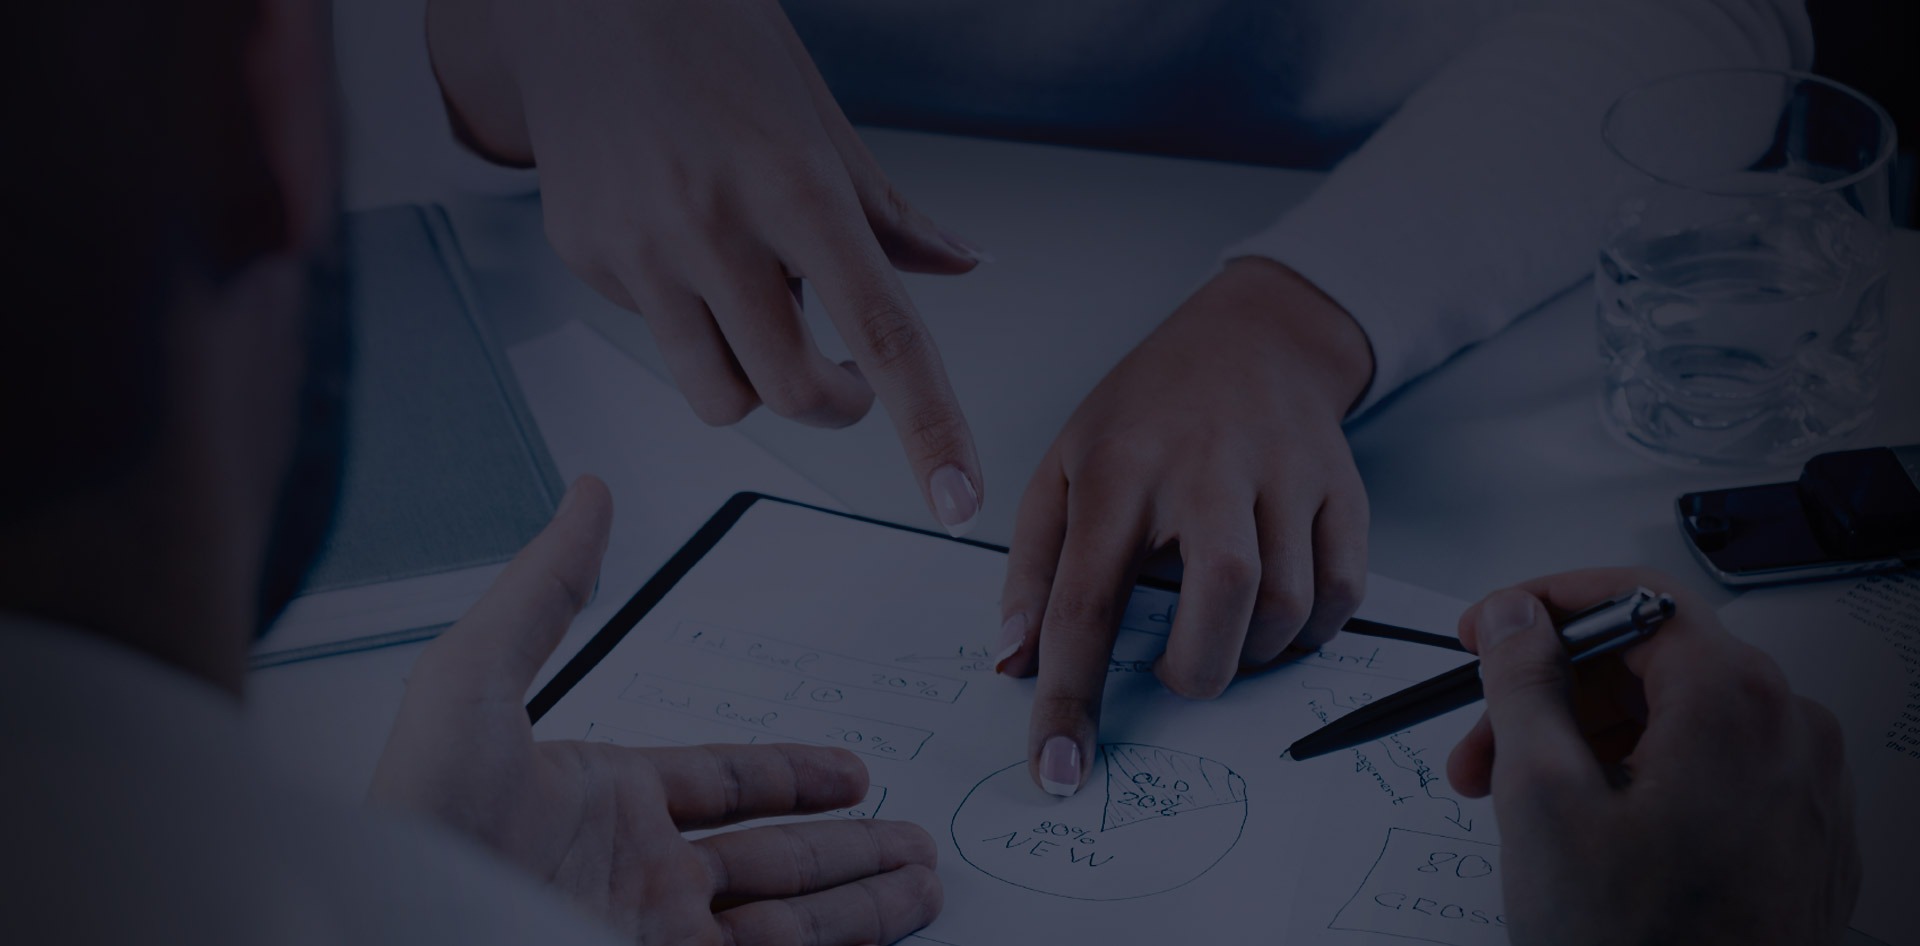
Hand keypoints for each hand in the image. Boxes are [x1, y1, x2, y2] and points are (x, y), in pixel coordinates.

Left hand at [370, 477, 942, 944]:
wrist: (406, 929)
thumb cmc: (419, 821)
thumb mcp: (474, 682)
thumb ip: (545, 592)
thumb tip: (589, 494)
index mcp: (601, 798)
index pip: (724, 783)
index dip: (792, 774)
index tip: (851, 771)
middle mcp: (637, 871)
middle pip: (773, 855)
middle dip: (848, 846)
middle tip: (912, 838)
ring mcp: (657, 932)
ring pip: (791, 915)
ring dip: (863, 899)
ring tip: (926, 882)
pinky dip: (842, 942)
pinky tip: (894, 925)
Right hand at [426, 0, 985, 532]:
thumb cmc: (712, 37)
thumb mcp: (819, 117)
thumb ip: (890, 211)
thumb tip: (960, 268)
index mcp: (796, 188)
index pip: (882, 334)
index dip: (928, 428)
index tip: (956, 501)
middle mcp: (714, 227)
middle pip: (795, 393)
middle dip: (837, 405)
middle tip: (846, 373)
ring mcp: (640, 250)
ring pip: (719, 396)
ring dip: (756, 381)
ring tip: (756, 306)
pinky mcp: (586, 259)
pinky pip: (657, 336)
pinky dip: (687, 316)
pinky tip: (681, 243)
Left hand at [997, 257, 1374, 794]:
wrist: (1253, 334)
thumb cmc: (1145, 413)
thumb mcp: (1063, 468)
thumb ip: (1033, 570)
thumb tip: (1013, 664)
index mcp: (1118, 469)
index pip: (1086, 603)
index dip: (1069, 701)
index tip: (1059, 773)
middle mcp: (1206, 466)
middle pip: (1222, 597)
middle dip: (1197, 669)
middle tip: (1175, 669)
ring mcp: (1285, 472)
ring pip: (1290, 604)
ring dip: (1253, 652)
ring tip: (1222, 630)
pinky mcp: (1344, 486)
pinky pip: (1343, 591)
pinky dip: (1311, 630)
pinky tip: (1274, 611)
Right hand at [1446, 569, 1859, 945]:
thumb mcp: (1542, 798)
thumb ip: (1524, 683)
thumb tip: (1521, 617)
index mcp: (1732, 702)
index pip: (1637, 598)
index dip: (1549, 604)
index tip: (1495, 629)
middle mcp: (1788, 731)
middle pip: (1653, 664)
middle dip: (1553, 694)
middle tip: (1483, 742)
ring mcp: (1802, 787)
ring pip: (1678, 721)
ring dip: (1585, 744)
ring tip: (1519, 804)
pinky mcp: (1800, 837)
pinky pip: (1714, 772)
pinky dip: (1640, 780)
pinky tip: (1585, 830)